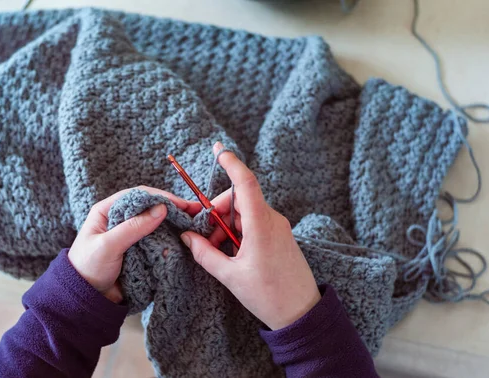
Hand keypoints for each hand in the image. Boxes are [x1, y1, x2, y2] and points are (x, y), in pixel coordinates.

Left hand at [69, 186, 201, 302]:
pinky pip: (157, 241)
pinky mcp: (139, 250)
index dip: (161, 196)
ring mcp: (131, 235)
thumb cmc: (88, 268)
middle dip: (172, 209)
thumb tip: (161, 209)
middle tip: (194, 212)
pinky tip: (182, 241)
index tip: (180, 204)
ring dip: (173, 225)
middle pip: (150, 208)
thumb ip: (133, 227)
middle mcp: (120, 219)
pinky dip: (169, 240)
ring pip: (156, 224)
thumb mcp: (108, 246)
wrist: (85, 298)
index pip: (138, 196)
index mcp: (107, 211)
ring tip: (192, 225)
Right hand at [180, 143, 320, 329]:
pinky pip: (254, 222)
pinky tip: (232, 253)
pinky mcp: (279, 235)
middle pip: (238, 198)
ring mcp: (278, 227)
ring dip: (226, 225)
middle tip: (204, 237)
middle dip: (216, 212)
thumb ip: (204, 253)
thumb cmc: (268, 295)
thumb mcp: (229, 275)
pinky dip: (238, 231)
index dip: (231, 162)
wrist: (301, 313)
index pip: (246, 183)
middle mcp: (272, 219)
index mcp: (261, 225)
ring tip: (217, 252)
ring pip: (244, 211)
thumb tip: (187, 237)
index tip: (218, 149)